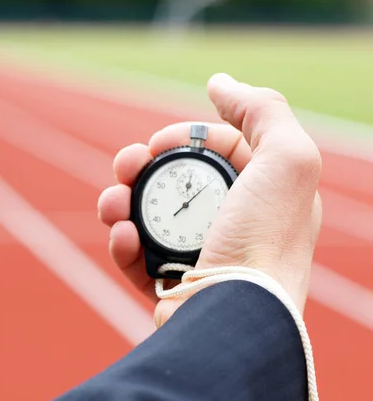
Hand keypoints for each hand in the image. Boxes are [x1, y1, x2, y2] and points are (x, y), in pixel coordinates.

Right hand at [98, 74, 321, 327]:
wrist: (233, 316)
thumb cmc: (264, 240)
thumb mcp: (288, 160)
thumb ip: (262, 110)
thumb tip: (219, 84)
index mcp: (265, 194)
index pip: (219, 150)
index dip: (185, 137)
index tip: (161, 142)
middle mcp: (235, 224)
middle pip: (177, 181)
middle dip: (144, 166)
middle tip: (125, 166)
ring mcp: (202, 256)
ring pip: (150, 217)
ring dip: (121, 202)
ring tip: (111, 203)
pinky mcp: (172, 285)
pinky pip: (137, 257)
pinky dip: (122, 243)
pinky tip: (121, 236)